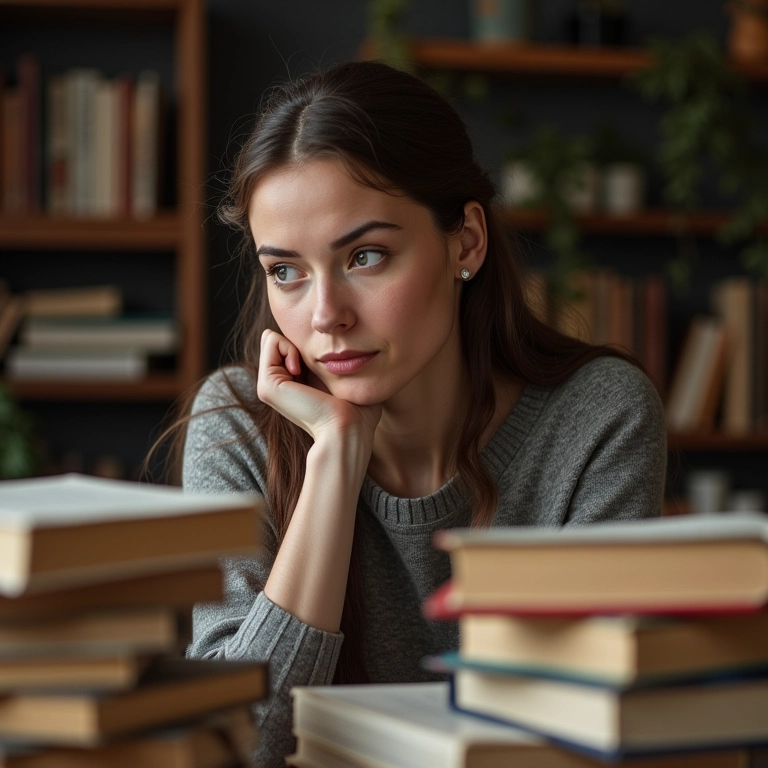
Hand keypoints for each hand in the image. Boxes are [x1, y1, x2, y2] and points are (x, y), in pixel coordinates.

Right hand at [257, 329, 381, 443]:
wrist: (348, 427)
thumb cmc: (358, 407)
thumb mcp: (347, 375)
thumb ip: (336, 359)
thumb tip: (343, 335)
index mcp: (294, 383)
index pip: (289, 341)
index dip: (307, 342)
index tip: (323, 364)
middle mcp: (279, 385)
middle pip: (277, 339)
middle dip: (297, 341)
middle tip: (313, 367)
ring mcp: (269, 386)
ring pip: (271, 338)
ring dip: (294, 345)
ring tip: (305, 369)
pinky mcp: (267, 385)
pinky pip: (271, 341)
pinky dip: (288, 346)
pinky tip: (298, 369)